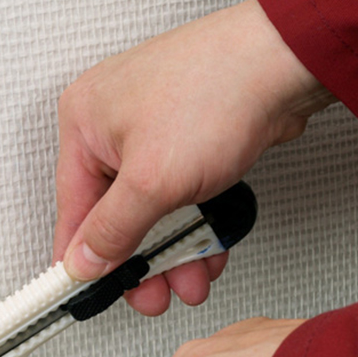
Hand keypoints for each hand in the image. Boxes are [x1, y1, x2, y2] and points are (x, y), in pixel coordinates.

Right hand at [54, 0, 333, 314]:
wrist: (286, 62)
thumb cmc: (217, 92)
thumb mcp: (152, 181)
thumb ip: (112, 230)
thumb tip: (83, 261)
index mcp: (84, 123)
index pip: (72, 209)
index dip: (82, 259)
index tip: (89, 294)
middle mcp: (111, 123)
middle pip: (115, 213)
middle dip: (141, 261)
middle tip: (153, 294)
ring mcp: (151, 128)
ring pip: (152, 207)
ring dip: (173, 249)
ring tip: (192, 276)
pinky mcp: (186, 135)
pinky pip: (179, 192)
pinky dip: (193, 222)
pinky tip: (209, 245)